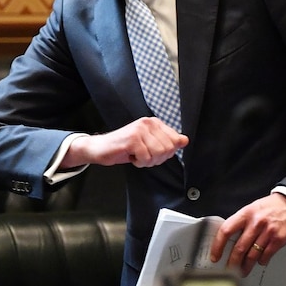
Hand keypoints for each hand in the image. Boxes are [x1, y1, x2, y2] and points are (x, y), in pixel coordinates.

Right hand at [64, 117, 187, 168]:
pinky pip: (145, 157)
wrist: (100, 148)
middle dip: (157, 158)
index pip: (175, 141)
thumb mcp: (149, 144)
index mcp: (154, 122)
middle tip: (143, 156)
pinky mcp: (132, 139)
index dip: (165, 153)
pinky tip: (131, 156)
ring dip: (148, 161)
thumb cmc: (124, 147)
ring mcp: (139, 130)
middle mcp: (147, 123)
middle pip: (168, 149)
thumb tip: (185, 140)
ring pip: (158, 153)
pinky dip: (139, 162)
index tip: (152, 152)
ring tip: (137, 156)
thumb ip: (167, 141)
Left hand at [210, 193, 285, 275]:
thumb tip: (228, 239)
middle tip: (229, 270)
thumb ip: (240, 223)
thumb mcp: (250, 209)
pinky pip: (266, 255)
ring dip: (246, 266)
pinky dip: (261, 261)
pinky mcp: (278, 240)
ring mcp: (267, 232)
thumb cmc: (269, 207)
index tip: (215, 256)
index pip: (226, 231)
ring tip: (242, 271)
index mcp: (245, 214)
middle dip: (232, 262)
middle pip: (239, 247)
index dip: (218, 246)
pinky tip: (258, 262)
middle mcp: (255, 223)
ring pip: (252, 255)